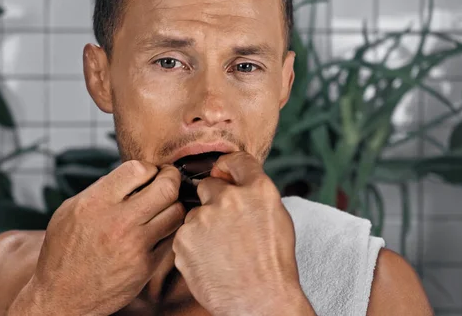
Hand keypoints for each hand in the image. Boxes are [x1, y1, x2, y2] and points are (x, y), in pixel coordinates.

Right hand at [21, 161, 184, 315]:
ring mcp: (135, 245)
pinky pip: (170, 238)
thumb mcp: (70, 210)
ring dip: (174, 205)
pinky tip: (158, 229)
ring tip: (165, 207)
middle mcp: (118, 221)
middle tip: (170, 181)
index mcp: (96, 202)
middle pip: (167, 187)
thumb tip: (131, 176)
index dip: (149, 168)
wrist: (61, 296)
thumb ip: (101, 190)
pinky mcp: (146, 265)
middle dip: (172, 179)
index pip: (139, 169)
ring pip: (176, 212)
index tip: (149, 174)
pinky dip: (168, 230)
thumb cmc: (64, 252)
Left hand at [172, 152, 312, 315]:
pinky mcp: (184, 238)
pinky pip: (184, 235)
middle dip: (213, 200)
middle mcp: (229, 198)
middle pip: (209, 185)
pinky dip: (193, 246)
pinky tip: (210, 261)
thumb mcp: (277, 219)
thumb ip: (256, 195)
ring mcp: (203, 217)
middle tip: (224, 227)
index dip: (227, 166)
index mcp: (258, 190)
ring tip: (221, 252)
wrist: (259, 301)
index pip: (237, 160)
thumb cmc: (273, 265)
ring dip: (202, 226)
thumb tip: (235, 183)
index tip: (222, 172)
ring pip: (195, 213)